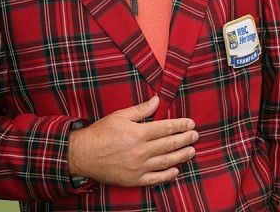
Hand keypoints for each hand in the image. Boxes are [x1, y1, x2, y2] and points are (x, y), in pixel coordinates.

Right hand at [68, 95, 198, 186]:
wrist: (84, 154)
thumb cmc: (101, 132)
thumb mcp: (120, 115)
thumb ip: (141, 109)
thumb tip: (157, 100)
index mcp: (138, 133)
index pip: (165, 128)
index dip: (180, 125)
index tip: (190, 123)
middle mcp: (141, 151)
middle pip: (169, 144)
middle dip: (184, 139)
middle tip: (196, 135)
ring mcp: (138, 167)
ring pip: (166, 161)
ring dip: (181, 156)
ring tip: (191, 151)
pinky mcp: (134, 179)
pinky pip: (155, 179)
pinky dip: (167, 175)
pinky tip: (176, 170)